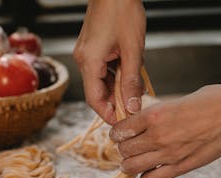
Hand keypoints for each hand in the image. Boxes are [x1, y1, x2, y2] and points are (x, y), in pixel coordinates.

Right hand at [73, 0, 145, 123]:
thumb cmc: (123, 12)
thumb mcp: (133, 50)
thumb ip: (132, 81)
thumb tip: (132, 106)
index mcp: (89, 61)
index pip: (94, 99)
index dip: (108, 114)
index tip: (122, 123)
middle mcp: (83, 59)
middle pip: (97, 91)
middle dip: (116, 102)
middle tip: (134, 108)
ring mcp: (87, 53)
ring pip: (101, 81)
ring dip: (118, 89)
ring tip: (136, 93)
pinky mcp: (93, 47)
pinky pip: (103, 69)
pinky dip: (116, 76)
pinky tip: (131, 77)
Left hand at [110, 84, 220, 177]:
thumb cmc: (211, 101)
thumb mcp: (176, 101)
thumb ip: (157, 114)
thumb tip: (144, 122)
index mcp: (154, 114)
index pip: (120, 130)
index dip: (117, 133)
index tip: (121, 133)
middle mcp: (157, 135)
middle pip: (124, 149)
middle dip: (123, 148)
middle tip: (128, 146)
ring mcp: (168, 154)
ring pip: (132, 167)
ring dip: (130, 164)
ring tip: (135, 161)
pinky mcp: (181, 167)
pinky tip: (151, 171)